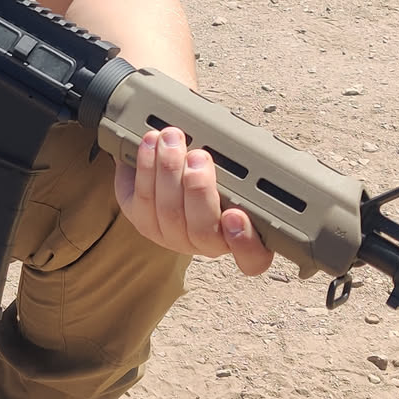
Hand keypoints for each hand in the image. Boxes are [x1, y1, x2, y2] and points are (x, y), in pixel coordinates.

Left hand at [114, 127, 273, 275]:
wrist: (166, 167)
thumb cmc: (210, 170)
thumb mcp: (234, 169)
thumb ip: (241, 169)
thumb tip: (242, 147)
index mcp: (241, 236)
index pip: (254, 258)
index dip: (245, 244)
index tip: (236, 215)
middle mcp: (208, 243)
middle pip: (203, 231)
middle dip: (198, 190)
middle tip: (198, 158)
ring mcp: (174, 237)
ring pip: (170, 212)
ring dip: (169, 170)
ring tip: (171, 140)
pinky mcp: (145, 223)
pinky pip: (144, 198)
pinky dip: (146, 167)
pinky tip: (151, 144)